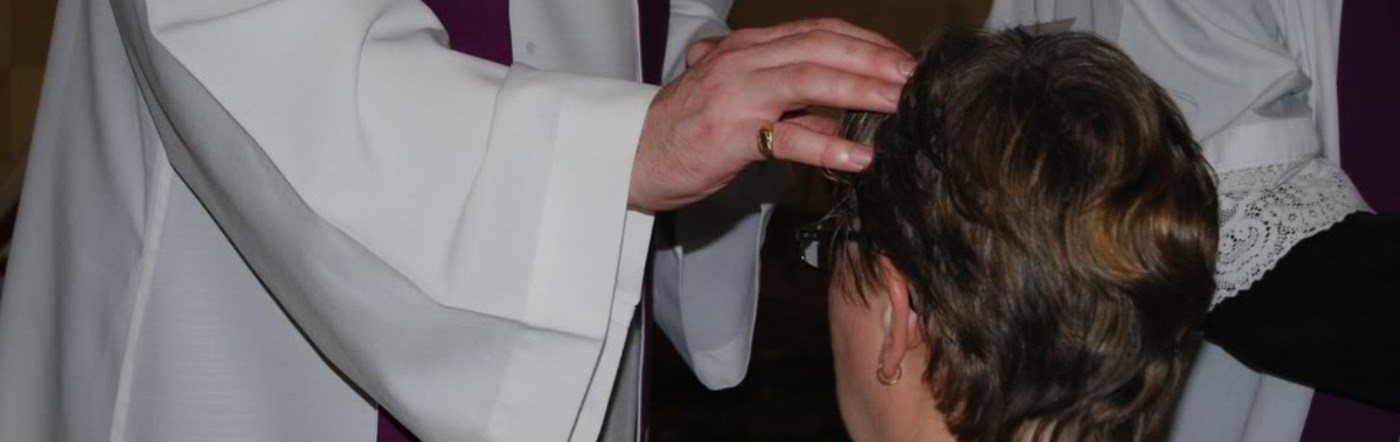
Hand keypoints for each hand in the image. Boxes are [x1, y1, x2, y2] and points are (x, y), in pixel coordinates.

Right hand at [629, 18, 913, 210]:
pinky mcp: (730, 134)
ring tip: (900, 104)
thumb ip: (784, 98)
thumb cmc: (685, 131)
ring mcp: (736, 94)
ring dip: (862, 89)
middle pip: (821, 46)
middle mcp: (743, 60)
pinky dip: (829, 145)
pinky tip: (860, 157)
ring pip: (810, 80)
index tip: (901, 60)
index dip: (865, 41)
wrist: (628, 156)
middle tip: (915, 78)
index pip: (818, 31)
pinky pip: (788, 137)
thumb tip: (839, 114)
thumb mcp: (737, 98)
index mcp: (748, 47)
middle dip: (874, 59)